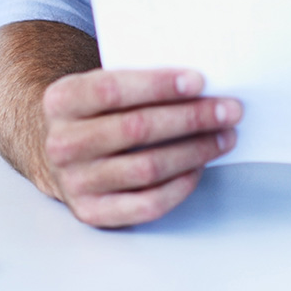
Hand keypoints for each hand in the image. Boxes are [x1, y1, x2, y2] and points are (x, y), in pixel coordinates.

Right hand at [40, 67, 241, 227]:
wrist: (63, 150)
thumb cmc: (100, 110)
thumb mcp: (104, 83)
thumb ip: (139, 78)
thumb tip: (201, 83)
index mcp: (62, 100)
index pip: (111, 90)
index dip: (158, 86)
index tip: (199, 82)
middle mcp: (62, 143)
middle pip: (136, 129)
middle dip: (191, 118)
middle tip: (228, 110)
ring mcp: (75, 182)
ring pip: (146, 168)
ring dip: (194, 151)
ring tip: (224, 136)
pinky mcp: (92, 212)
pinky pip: (146, 204)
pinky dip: (180, 186)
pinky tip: (200, 167)